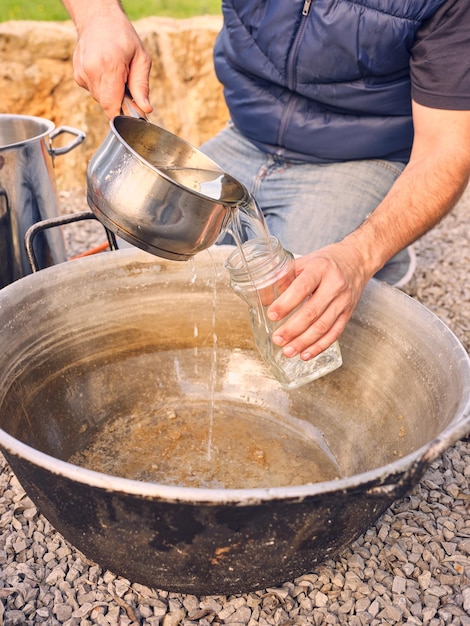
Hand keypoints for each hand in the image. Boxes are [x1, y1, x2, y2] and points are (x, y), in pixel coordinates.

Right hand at [71, 7, 152, 118]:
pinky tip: (105, 72)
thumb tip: (145, 109)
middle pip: (107, 105)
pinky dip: (102, 87)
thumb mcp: (141, 58)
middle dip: (120, 102)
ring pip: (100, 100)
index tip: (132, 116)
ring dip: (111, 94)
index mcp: (109, 66)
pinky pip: (94, 92)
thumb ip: (141, 86)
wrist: (97, 18)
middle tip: (127, 85)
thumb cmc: (121, 35)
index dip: (122, 116)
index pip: (112, 106)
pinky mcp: (78, 76)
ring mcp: (82, 74)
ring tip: (116, 75)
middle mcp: (92, 71)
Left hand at [266, 241, 370, 360]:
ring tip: (288, 350)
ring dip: (304, 342)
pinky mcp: (348, 314)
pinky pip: (334, 334)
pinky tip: (305, 354)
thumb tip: (264, 297)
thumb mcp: (305, 261)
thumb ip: (285, 277)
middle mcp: (334, 285)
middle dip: (292, 329)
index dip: (286, 303)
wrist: (357, 261)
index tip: (272, 315)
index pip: (302, 288)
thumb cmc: (327, 262)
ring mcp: (343, 302)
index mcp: (320, 268)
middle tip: (277, 338)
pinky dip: (319, 346)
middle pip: (312, 312)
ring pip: (323, 326)